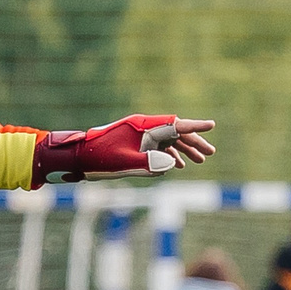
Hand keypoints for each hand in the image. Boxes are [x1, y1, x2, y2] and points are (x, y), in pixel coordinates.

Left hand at [32, 115, 218, 184]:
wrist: (78, 157)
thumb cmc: (100, 159)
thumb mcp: (126, 164)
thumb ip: (151, 164)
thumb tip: (172, 165)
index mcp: (144, 127)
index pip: (175, 124)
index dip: (195, 126)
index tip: (212, 126)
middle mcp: (144, 128)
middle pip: (175, 132)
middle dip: (193, 142)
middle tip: (210, 153)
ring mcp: (140, 136)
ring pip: (168, 141)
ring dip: (183, 150)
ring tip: (200, 160)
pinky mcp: (135, 145)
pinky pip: (157, 148)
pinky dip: (169, 156)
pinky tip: (178, 165)